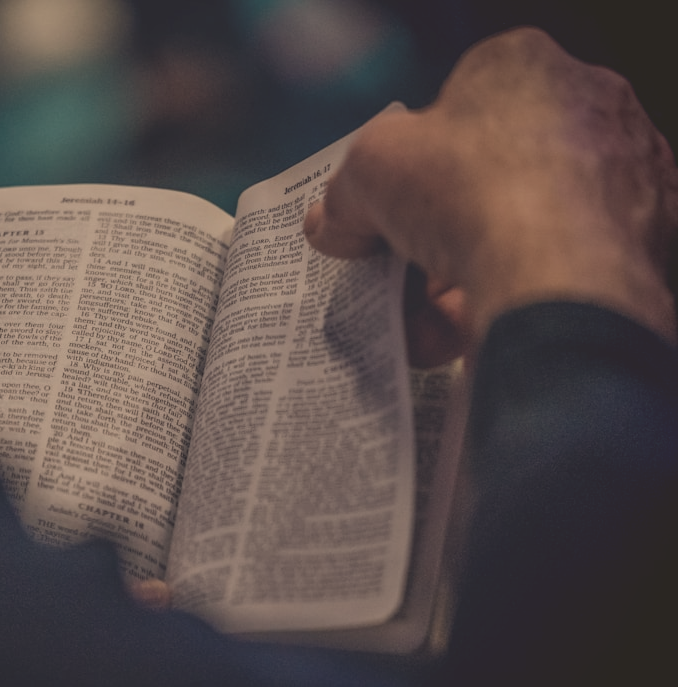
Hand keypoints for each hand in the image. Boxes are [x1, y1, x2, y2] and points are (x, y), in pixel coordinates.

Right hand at [305, 27, 677, 349]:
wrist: (558, 279)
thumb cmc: (469, 190)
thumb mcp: (368, 170)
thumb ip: (344, 193)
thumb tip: (332, 225)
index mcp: (524, 69)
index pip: (455, 104)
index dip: (408, 157)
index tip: (380, 201)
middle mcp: (583, 116)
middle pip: (482, 176)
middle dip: (429, 228)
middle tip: (392, 264)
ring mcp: (613, 187)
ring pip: (512, 237)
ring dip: (450, 279)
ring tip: (411, 318)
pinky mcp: (631, 255)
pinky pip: (543, 280)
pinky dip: (491, 307)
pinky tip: (441, 339)